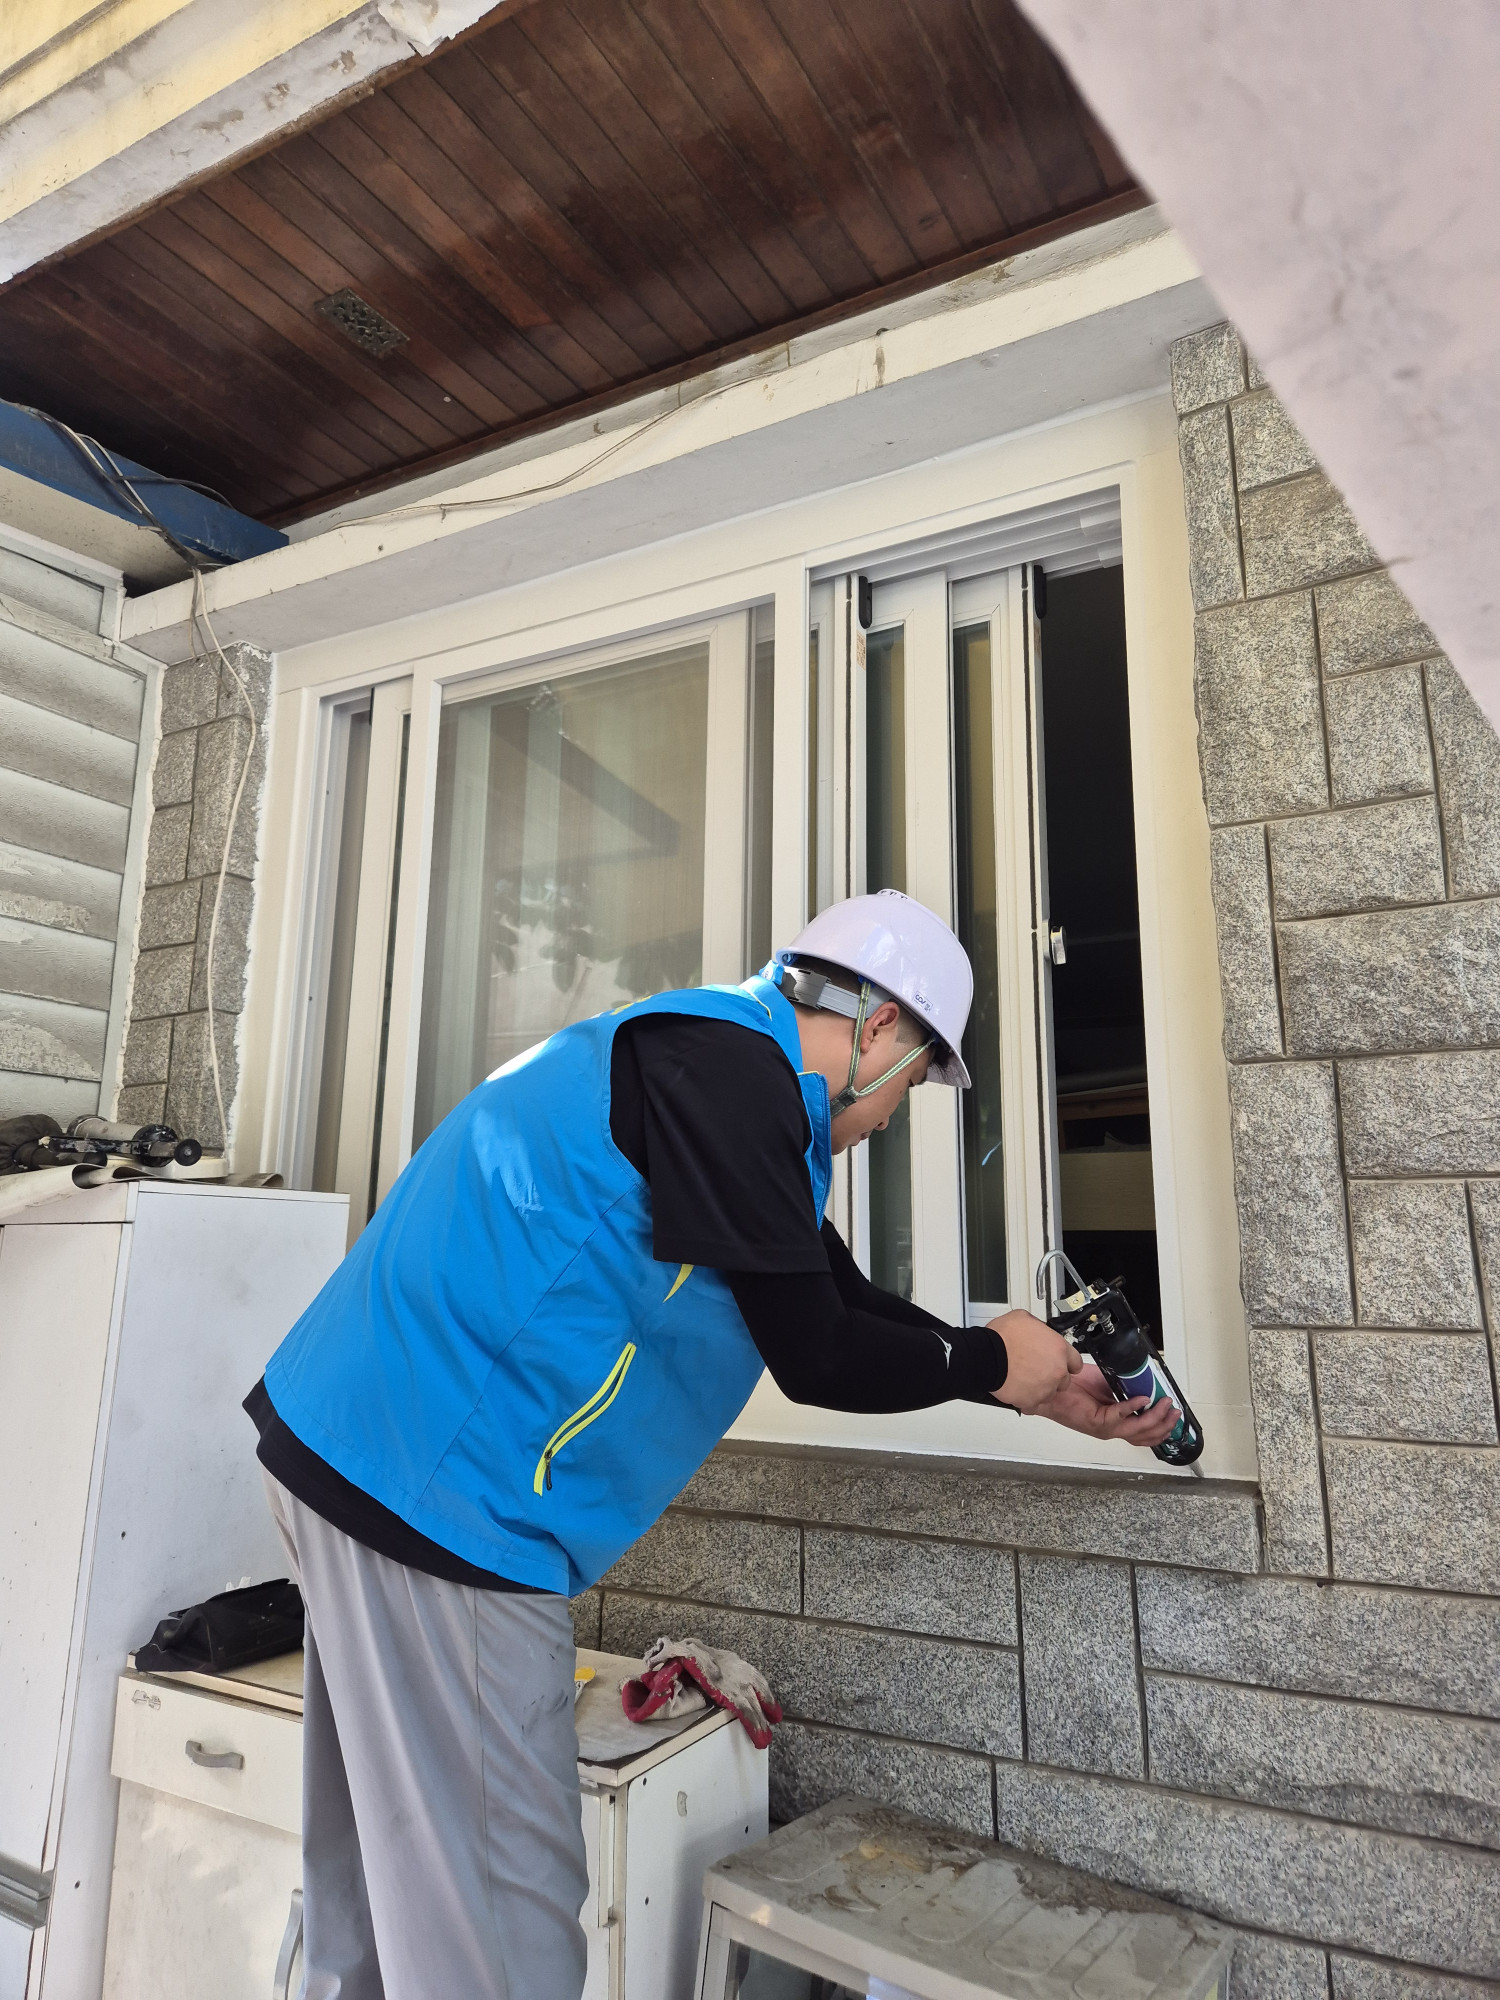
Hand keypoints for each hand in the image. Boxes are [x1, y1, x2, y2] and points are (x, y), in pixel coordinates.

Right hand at [986, 1310, 1081, 1413]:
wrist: (987, 1356)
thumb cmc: (1002, 1337)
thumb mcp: (1024, 1318)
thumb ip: (1038, 1328)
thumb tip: (1036, 1329)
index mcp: (1059, 1349)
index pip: (1076, 1362)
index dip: (1065, 1362)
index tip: (1058, 1362)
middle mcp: (1057, 1370)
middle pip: (1064, 1380)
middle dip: (1052, 1376)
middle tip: (1035, 1369)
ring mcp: (1045, 1388)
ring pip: (1048, 1393)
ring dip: (1039, 1388)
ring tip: (1023, 1378)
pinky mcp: (1031, 1401)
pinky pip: (1032, 1403)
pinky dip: (1025, 1397)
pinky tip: (1016, 1387)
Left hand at [1032, 1361, 1182, 1448]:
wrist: (1052, 1388)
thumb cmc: (1075, 1386)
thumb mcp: (1108, 1385)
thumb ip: (1127, 1388)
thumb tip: (1146, 1384)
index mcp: (1117, 1422)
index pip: (1145, 1433)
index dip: (1163, 1426)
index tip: (1175, 1414)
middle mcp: (1113, 1429)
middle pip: (1146, 1436)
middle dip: (1164, 1425)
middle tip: (1176, 1412)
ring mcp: (1105, 1428)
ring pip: (1137, 1430)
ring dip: (1154, 1418)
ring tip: (1166, 1405)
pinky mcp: (1096, 1422)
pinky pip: (1119, 1416)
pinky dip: (1133, 1407)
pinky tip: (1144, 1399)